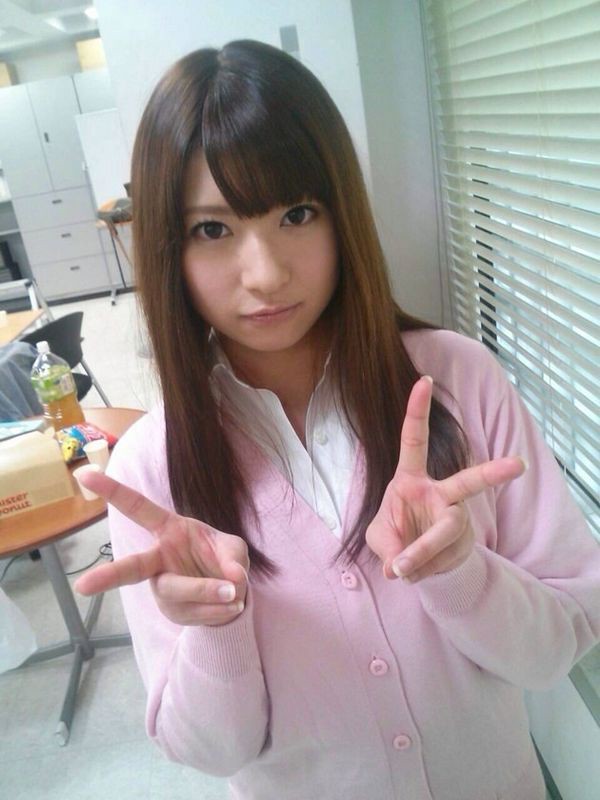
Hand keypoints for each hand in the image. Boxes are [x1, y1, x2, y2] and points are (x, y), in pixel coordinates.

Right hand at [73, 470, 249, 626]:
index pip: (138, 508)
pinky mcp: (173, 613)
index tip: (85, 475)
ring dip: (206, 591)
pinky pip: (195, 612)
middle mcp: (158, 559)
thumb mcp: (234, 549)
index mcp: (168, 530)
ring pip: (175, 591)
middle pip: (132, 568)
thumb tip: (232, 580)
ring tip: (234, 592)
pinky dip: (220, 609)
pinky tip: (233, 603)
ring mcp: (163, 589)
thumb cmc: (225, 561)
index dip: (112, 491)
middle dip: (108, 576)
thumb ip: (234, 558)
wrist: (232, 595)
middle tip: (83, 587)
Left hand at [366, 376, 525, 582]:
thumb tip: (399, 567)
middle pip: (468, 482)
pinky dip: (422, 570)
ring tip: (403, 570)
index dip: (417, 411)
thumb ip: (386, 548)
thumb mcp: (379, 539)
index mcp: (411, 478)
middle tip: (519, 465)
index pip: (414, 440)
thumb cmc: (395, 536)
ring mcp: (454, 518)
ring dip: (422, 552)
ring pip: (447, 531)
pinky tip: (413, 573)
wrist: (416, 564)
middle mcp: (439, 493)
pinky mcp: (462, 542)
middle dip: (493, 473)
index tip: (424, 380)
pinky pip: (442, 557)